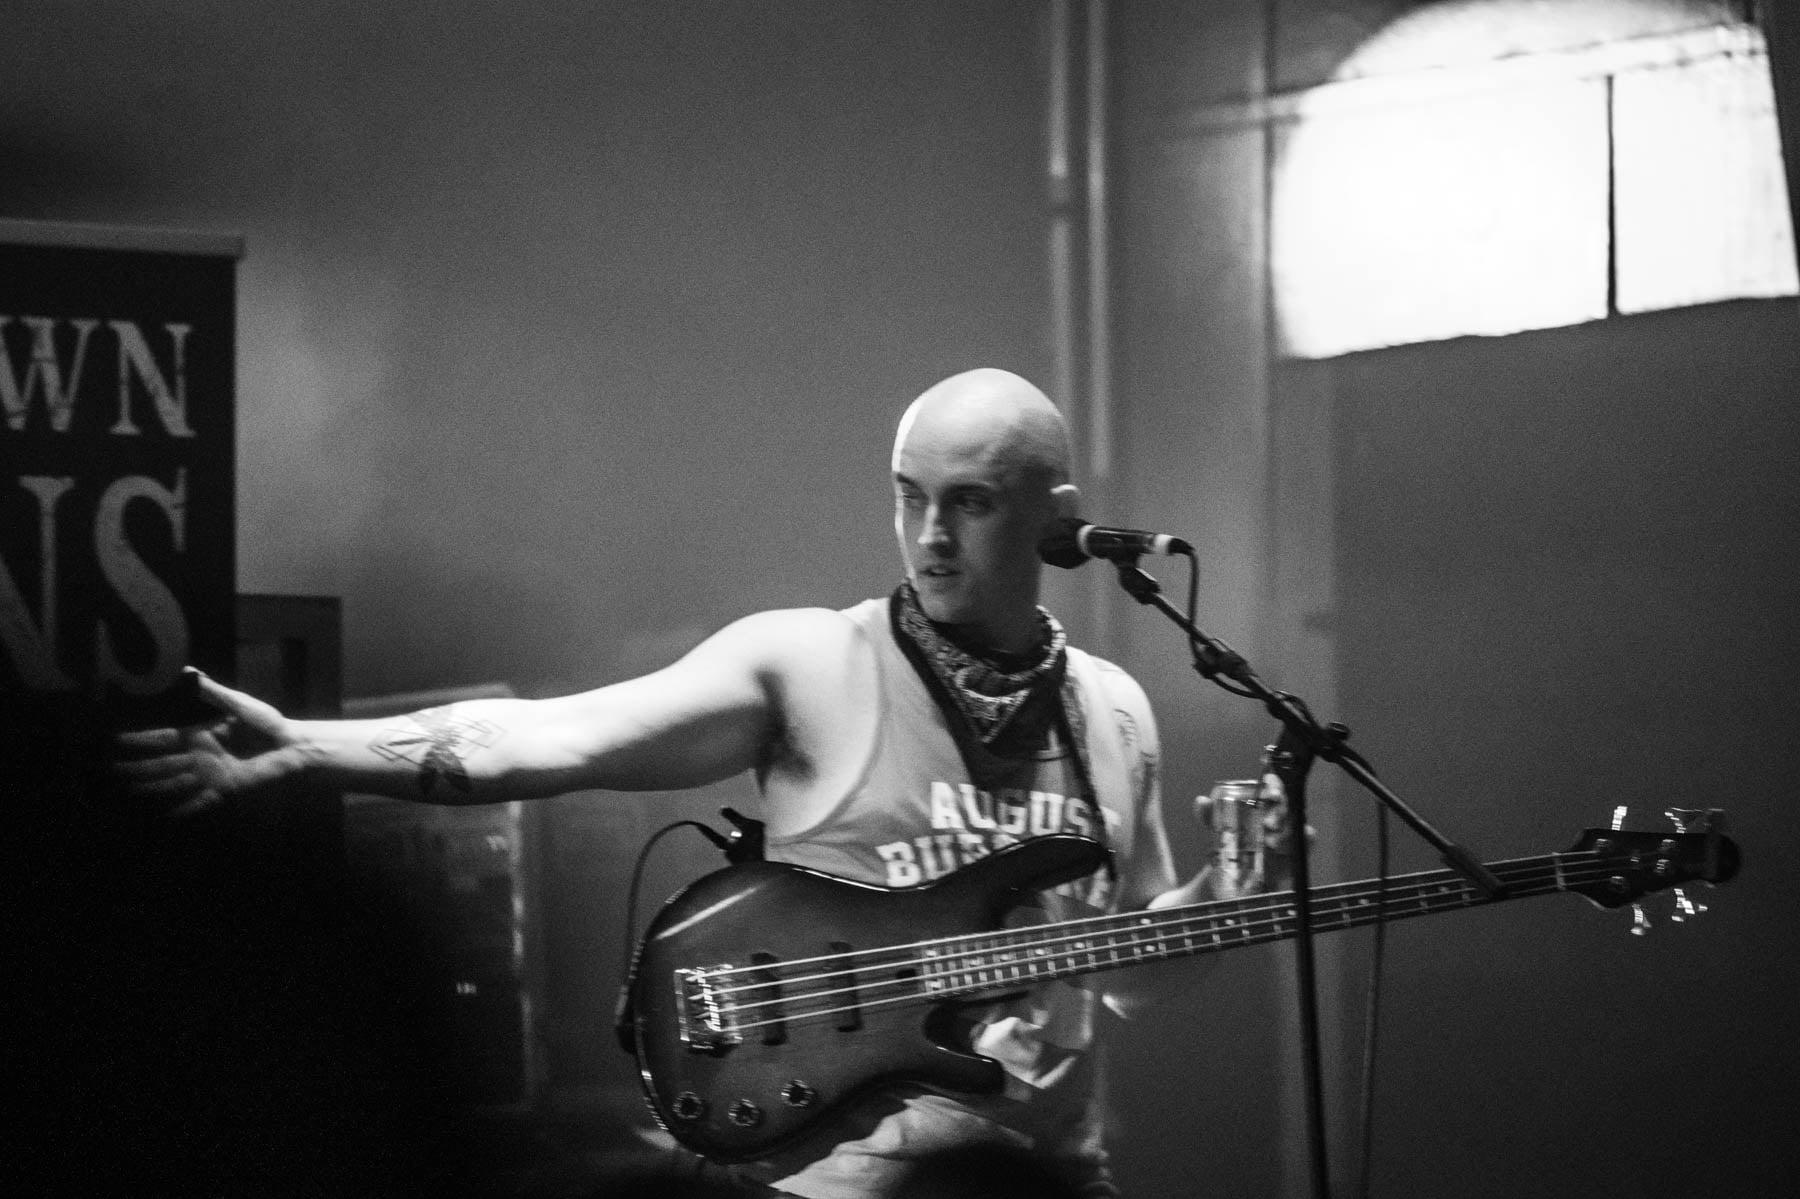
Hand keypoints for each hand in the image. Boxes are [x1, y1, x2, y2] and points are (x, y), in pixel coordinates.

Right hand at [112, 669, 301, 814]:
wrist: (293, 747)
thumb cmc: (268, 722)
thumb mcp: (239, 704)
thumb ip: (214, 692)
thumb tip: (188, 669)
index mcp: (200, 734)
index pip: (163, 737)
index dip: (140, 739)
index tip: (115, 739)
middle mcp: (199, 755)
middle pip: (161, 763)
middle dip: (136, 767)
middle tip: (110, 771)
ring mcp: (209, 774)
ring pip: (172, 783)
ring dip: (151, 789)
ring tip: (126, 794)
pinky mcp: (223, 790)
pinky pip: (198, 804)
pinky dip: (181, 812)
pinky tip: (160, 819)